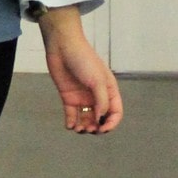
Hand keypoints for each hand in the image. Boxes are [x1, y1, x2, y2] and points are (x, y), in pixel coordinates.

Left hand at [38, 7, 122, 134]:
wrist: (63, 47)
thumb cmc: (84, 60)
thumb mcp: (97, 80)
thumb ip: (101, 101)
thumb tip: (101, 119)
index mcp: (109, 91)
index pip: (115, 112)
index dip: (111, 123)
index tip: (102, 129)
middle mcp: (97, 96)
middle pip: (100, 118)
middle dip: (96, 127)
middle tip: (90, 129)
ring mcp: (82, 97)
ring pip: (86, 119)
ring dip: (84, 127)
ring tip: (79, 129)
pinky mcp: (68, 97)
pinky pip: (71, 115)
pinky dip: (71, 123)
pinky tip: (70, 126)